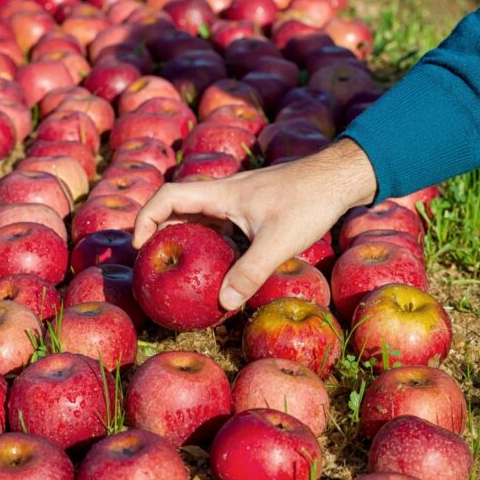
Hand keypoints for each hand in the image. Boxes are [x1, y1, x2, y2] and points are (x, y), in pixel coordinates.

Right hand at [133, 138, 376, 309]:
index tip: (138, 246)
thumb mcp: (278, 241)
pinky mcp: (254, 207)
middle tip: (152, 263)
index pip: (168, 196)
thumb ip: (250, 272)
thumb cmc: (310, 201)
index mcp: (221, 192)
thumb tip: (223, 303)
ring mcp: (240, 199)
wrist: (340, 176)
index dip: (145, 217)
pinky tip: (219, 265)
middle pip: (178, 206)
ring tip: (179, 268)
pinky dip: (210, 240)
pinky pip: (221, 223)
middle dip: (159, 231)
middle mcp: (225, 192)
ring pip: (200, 215)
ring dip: (185, 236)